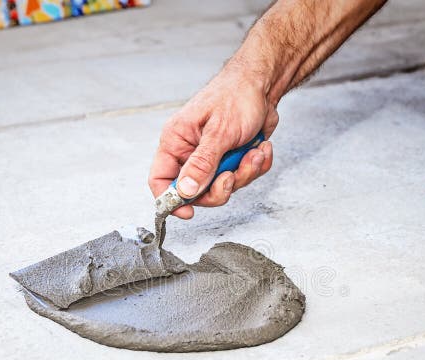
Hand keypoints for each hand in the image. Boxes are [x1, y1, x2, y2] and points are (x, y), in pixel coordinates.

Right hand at [148, 64, 278, 218]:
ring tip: (253, 152)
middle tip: (232, 175)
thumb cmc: (236, 95)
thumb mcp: (219, 132)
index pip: (160, 180)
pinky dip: (255, 166)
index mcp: (176, 142)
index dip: (171, 201)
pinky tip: (260, 148)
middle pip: (195, 192)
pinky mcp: (232, 159)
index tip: (188, 212)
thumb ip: (201, 165)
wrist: (264, 83)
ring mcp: (212, 157)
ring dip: (243, 173)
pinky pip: (242, 178)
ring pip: (222, 187)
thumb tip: (184, 192)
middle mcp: (190, 152)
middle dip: (220, 188)